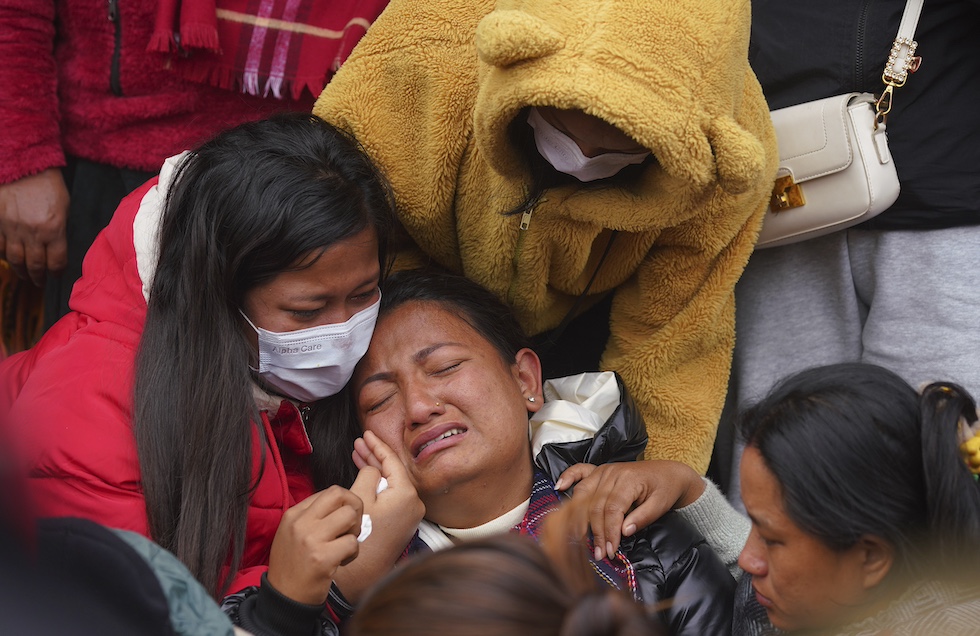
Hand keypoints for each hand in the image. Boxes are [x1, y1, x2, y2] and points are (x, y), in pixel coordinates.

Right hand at [0, 169, 68, 285]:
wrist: (24, 166)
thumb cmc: (48, 185)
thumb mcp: (64, 208)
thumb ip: (59, 229)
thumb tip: (57, 246)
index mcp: (54, 229)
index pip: (56, 262)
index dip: (57, 272)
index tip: (57, 275)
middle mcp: (33, 233)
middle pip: (35, 265)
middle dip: (38, 277)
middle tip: (39, 282)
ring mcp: (13, 229)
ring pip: (15, 259)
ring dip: (21, 270)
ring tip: (25, 275)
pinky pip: (0, 246)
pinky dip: (4, 255)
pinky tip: (9, 258)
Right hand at [267, 485, 362, 604]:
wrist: (283, 598)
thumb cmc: (293, 565)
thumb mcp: (292, 533)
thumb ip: (314, 516)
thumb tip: (343, 503)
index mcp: (294, 514)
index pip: (330, 492)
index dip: (345, 504)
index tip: (342, 521)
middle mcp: (301, 523)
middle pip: (341, 494)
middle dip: (355, 507)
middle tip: (351, 527)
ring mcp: (311, 540)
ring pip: (350, 516)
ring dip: (354, 532)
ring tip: (344, 546)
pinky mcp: (323, 558)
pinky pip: (353, 543)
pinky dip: (353, 553)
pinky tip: (341, 562)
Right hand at [334, 430, 424, 601]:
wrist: (364, 570)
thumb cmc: (362, 534)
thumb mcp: (361, 498)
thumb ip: (368, 474)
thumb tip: (373, 467)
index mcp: (406, 494)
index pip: (392, 461)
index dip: (377, 445)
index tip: (367, 434)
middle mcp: (414, 502)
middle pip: (393, 471)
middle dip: (374, 456)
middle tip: (359, 443)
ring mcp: (410, 512)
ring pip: (391, 482)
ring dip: (374, 469)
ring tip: (358, 454)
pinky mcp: (404, 520)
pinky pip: (392, 494)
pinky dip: (379, 484)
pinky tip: (365, 475)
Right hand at [556, 460, 704, 559]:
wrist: (669, 473)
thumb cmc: (665, 489)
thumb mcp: (661, 505)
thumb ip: (642, 518)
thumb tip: (624, 532)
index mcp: (628, 479)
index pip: (613, 509)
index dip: (609, 532)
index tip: (610, 550)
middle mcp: (612, 472)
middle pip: (596, 505)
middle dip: (596, 532)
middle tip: (599, 553)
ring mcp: (603, 470)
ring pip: (584, 494)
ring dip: (580, 516)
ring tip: (579, 537)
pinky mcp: (599, 471)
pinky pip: (579, 471)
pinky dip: (568, 477)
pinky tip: (559, 487)